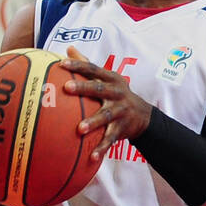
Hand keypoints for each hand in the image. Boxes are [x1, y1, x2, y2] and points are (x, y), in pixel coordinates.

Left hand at [61, 45, 153, 160]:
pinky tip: (91, 157)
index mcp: (111, 79)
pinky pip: (110, 139)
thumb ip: (88, 64)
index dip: (78, 65)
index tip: (61, 63)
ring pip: (105, 116)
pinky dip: (101, 148)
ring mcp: (120, 111)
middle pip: (99, 89)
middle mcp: (116, 93)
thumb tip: (68, 48)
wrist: (143, 116)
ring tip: (79, 129)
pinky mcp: (122, 129)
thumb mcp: (107, 78)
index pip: (93, 69)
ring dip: (93, 122)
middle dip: (83, 88)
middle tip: (66, 88)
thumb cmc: (116, 94)